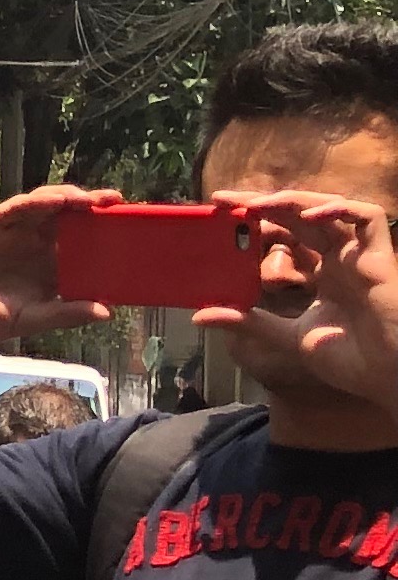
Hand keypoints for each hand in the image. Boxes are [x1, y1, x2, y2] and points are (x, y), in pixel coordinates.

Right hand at [0, 186, 120, 353]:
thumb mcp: (30, 320)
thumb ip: (64, 313)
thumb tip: (107, 312)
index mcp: (48, 267)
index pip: (83, 243)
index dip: (105, 233)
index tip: (132, 227)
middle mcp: (33, 245)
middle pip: (69, 219)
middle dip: (93, 208)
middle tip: (118, 203)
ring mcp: (10, 233)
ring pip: (45, 207)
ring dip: (68, 199)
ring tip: (90, 200)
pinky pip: (15, 209)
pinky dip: (36, 202)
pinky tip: (56, 201)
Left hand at [213, 190, 397, 414]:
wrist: (387, 380)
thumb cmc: (350, 360)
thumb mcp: (287, 337)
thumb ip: (249, 322)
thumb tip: (200, 316)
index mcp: (321, 272)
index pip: (286, 232)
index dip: (257, 219)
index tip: (220, 212)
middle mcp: (341, 258)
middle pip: (301, 214)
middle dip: (263, 202)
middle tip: (223, 199)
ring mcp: (361, 256)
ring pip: (331, 206)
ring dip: (293, 200)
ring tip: (256, 205)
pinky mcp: (382, 259)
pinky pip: (370, 216)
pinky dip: (340, 208)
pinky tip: (309, 215)